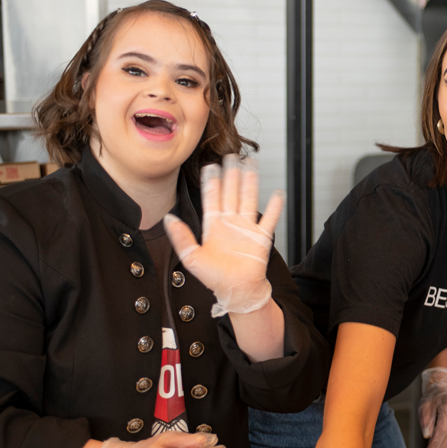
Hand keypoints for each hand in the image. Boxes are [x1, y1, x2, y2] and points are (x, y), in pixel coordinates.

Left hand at [163, 155, 284, 317]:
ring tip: (251, 165)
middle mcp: (230, 223)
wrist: (236, 291)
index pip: (211, 198)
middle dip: (231, 174)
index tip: (210, 166)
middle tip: (231, 156)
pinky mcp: (261, 237)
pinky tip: (277, 193)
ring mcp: (246, 228)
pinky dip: (274, 206)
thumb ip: (181, 237)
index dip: (211, 182)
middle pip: (231, 192)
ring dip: (250, 182)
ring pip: (248, 198)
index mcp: (213, 226)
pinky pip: (269, 218)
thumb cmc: (215, 278)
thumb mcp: (191, 257)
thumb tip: (169, 218)